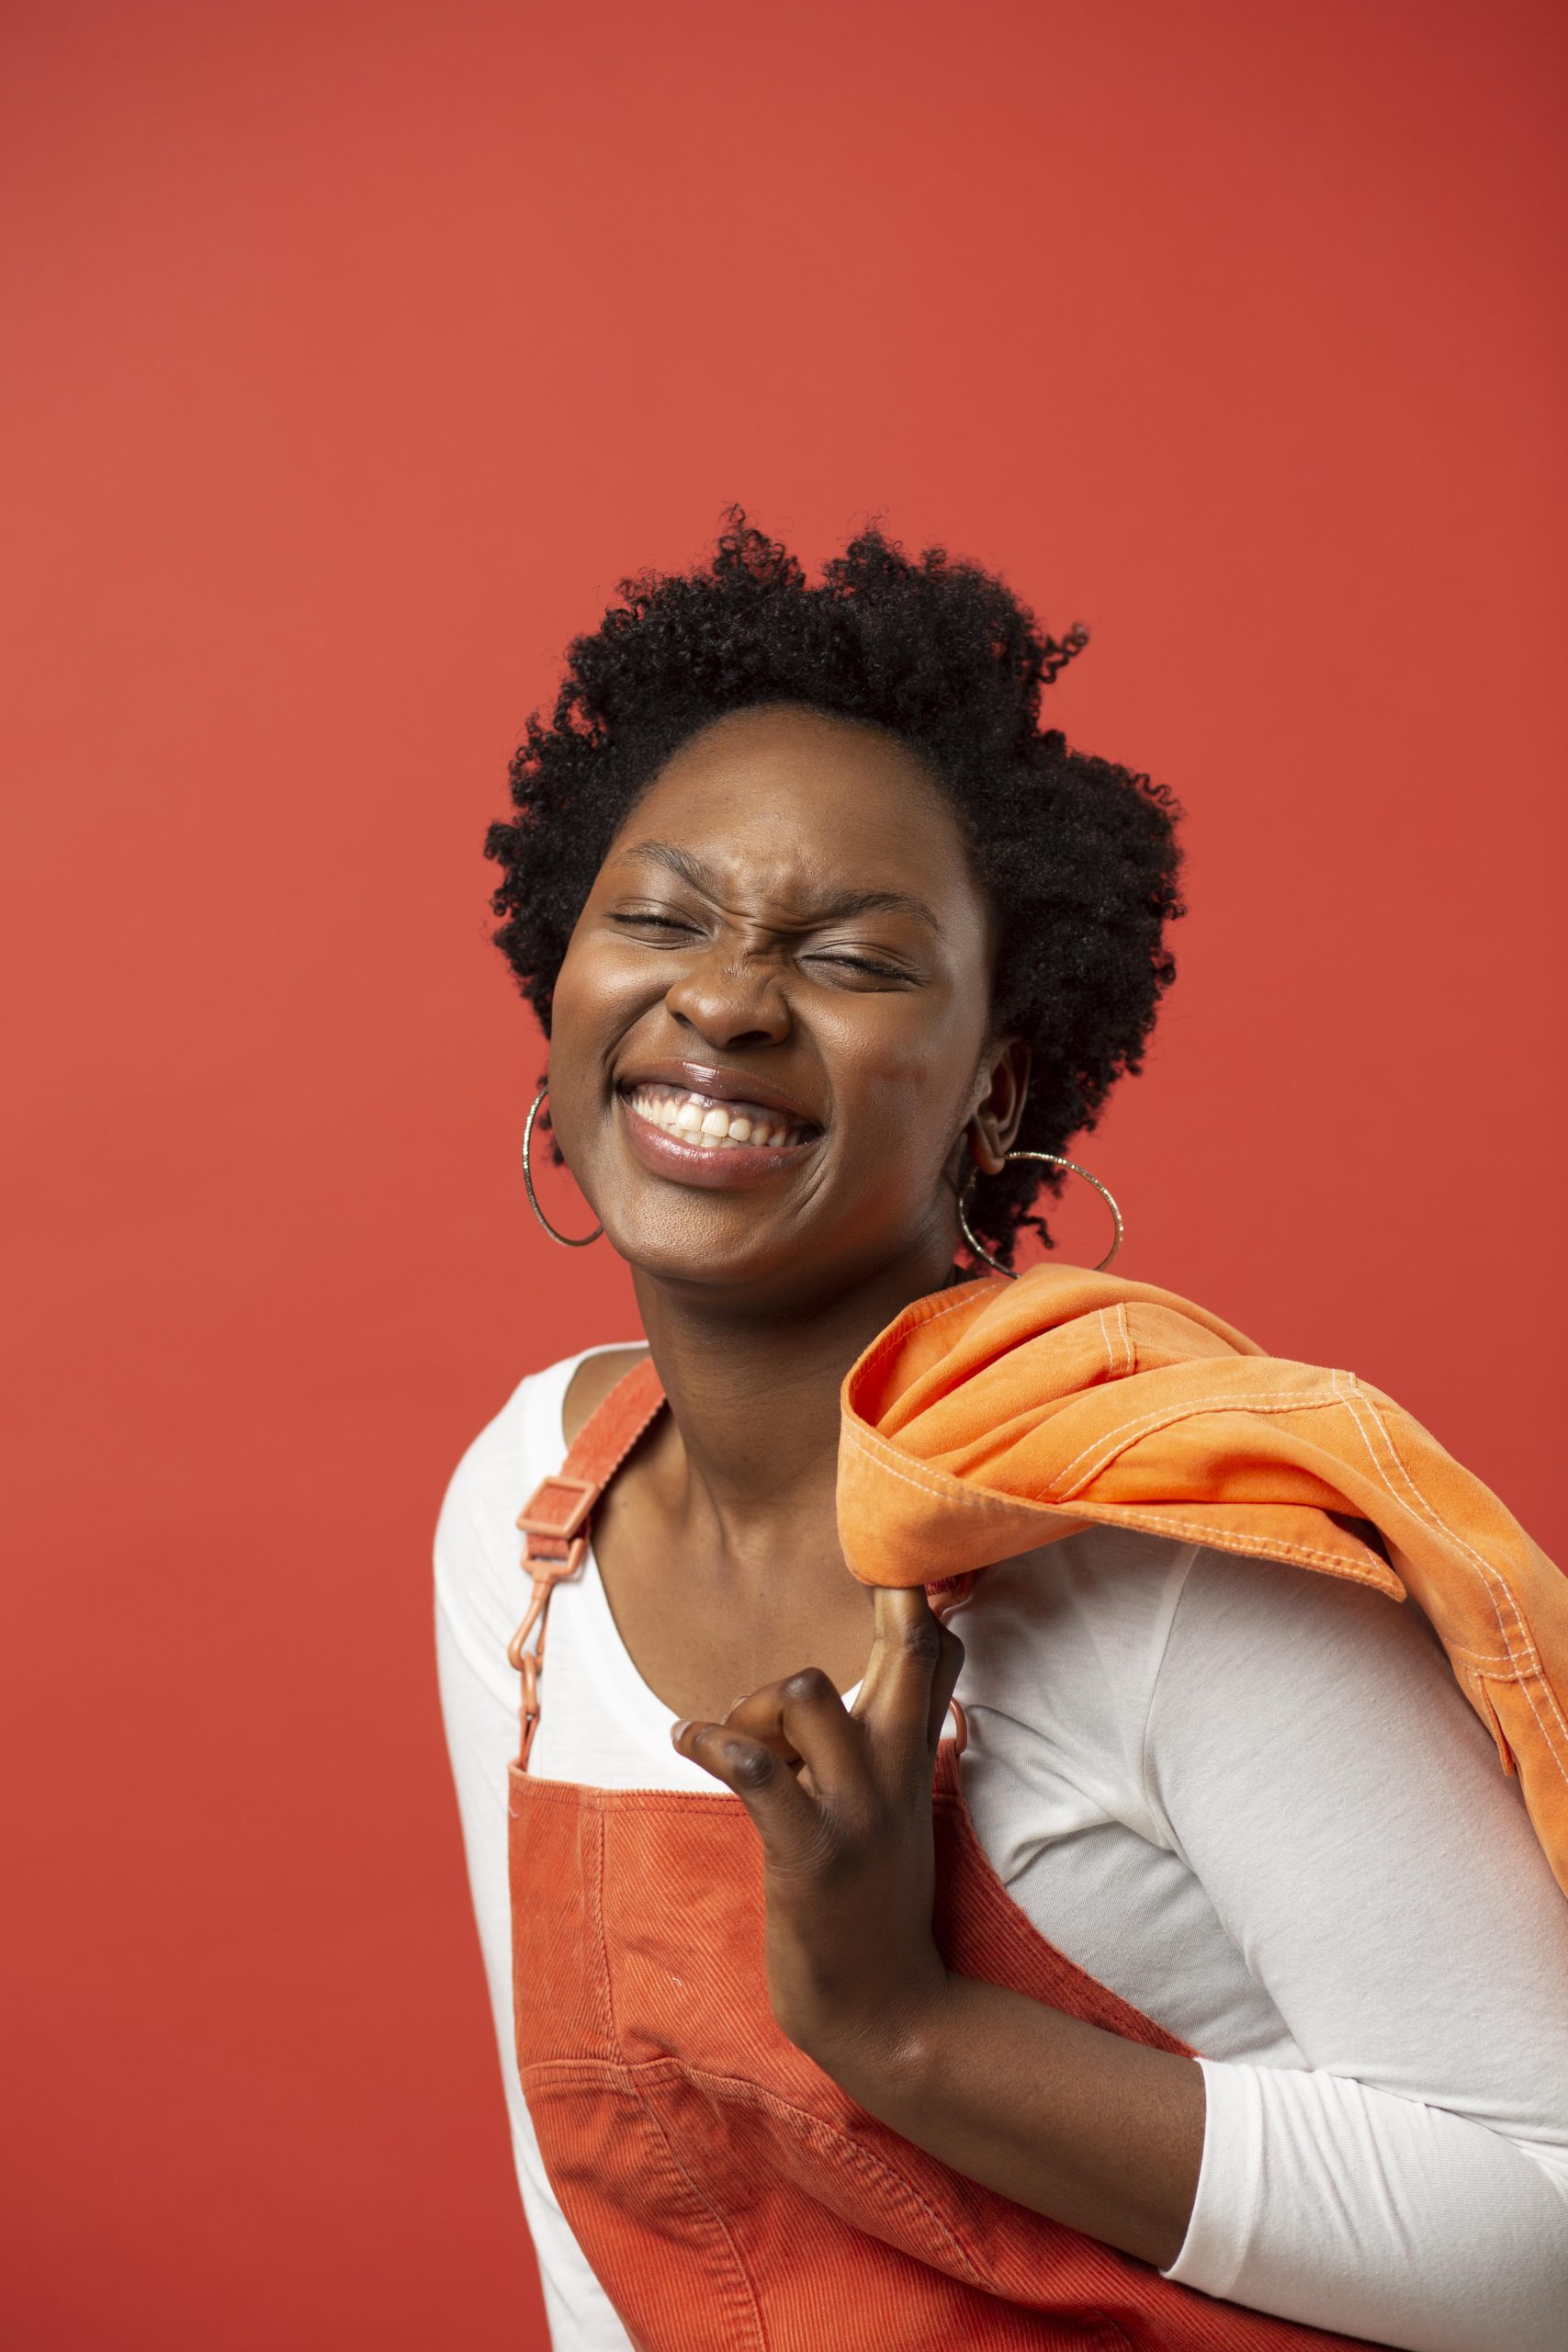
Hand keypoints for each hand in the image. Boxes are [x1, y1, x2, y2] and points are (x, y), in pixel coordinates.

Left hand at [672, 1585, 962, 2089]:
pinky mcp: (808, 1852)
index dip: (917, 1592)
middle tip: (856, 1584)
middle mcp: (894, 1769)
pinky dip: (710, 1743)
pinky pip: (754, 1773)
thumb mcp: (905, 1805)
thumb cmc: (877, 1898)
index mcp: (915, 1755)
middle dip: (888, 1600)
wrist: (887, 2013)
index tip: (887, 1559)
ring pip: (805, 1691)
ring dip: (755, 1702)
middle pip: (910, 1647)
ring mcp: (855, 1809)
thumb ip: (895, 1734)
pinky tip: (687, 1739)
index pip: (939, 1650)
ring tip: (734, 1738)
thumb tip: (879, 1672)